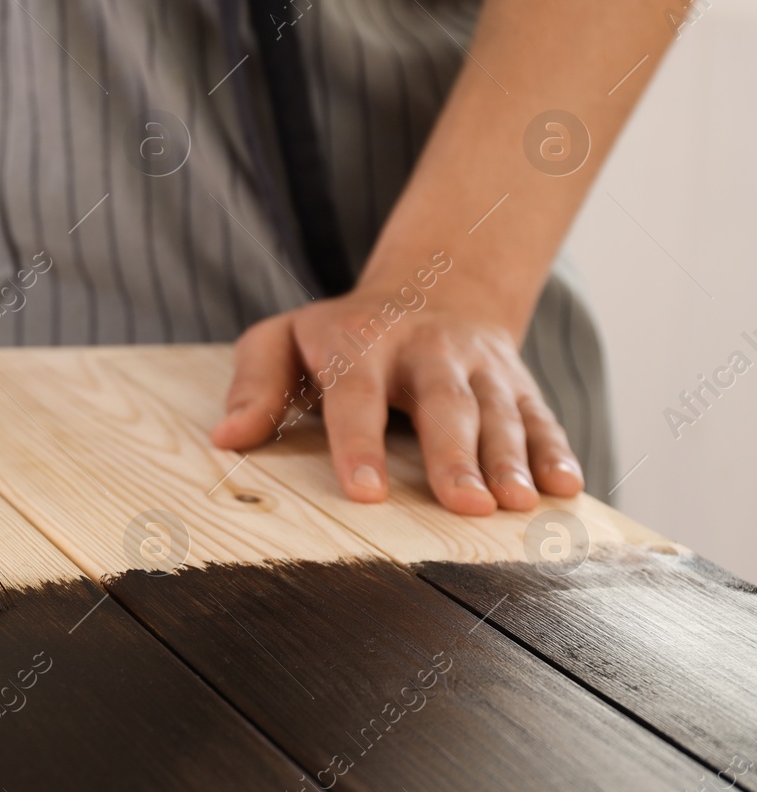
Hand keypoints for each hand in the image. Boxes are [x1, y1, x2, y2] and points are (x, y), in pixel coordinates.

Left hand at [212, 291, 584, 514]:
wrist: (432, 284)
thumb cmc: (340, 335)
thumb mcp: (283, 340)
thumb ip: (255, 383)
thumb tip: (226, 436)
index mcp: (359, 343)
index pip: (356, 396)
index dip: (359, 443)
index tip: (365, 493)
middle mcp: (426, 350)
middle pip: (444, 403)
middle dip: (455, 456)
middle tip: (466, 506)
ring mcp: (478, 364)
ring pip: (499, 411)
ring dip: (512, 459)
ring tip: (519, 505)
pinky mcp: (518, 381)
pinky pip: (540, 415)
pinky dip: (556, 450)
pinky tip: (565, 489)